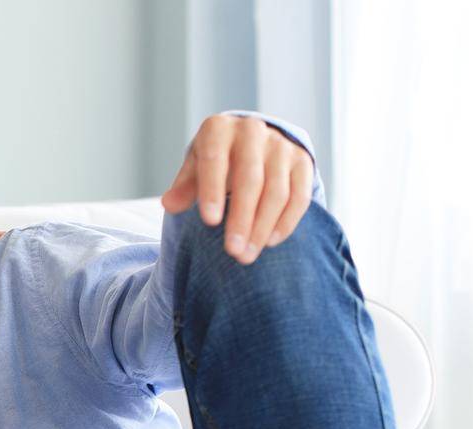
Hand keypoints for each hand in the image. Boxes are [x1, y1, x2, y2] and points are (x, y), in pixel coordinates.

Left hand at [160, 113, 314, 265]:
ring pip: (277, 191)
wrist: (251, 142)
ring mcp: (281, 145)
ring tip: (246, 255)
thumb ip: (184, 187)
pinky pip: (299, 195)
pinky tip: (269, 242)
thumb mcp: (194, 168)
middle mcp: (253, 131)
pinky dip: (286, 221)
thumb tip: (169, 204)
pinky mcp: (302, 161)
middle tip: (233, 251)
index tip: (210, 222)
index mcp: (219, 129)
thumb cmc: (214, 160)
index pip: (215, 160)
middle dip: (242, 218)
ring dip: (263, 227)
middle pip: (251, 180)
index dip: (213, 191)